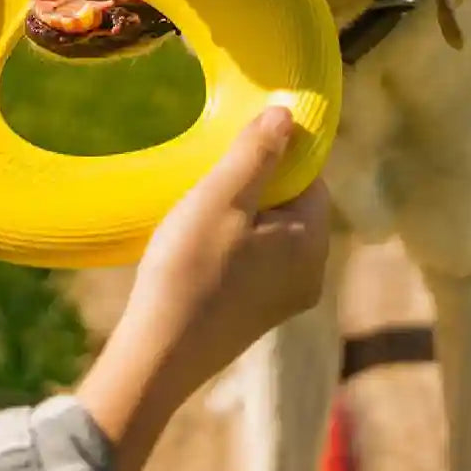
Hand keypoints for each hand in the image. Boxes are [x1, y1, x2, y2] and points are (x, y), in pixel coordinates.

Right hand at [77, 107, 331, 470]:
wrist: (156, 357)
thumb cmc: (188, 271)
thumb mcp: (221, 198)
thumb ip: (258, 153)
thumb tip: (289, 113)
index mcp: (314, 244)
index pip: (310, 176)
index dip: (273, 155)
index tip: (231, 154)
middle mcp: (312, 274)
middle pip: (292, 203)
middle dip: (253, 185)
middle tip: (208, 185)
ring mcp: (286, 299)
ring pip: (271, 231)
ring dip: (237, 214)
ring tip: (197, 216)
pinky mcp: (259, 314)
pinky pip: (256, 259)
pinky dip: (231, 243)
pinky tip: (196, 248)